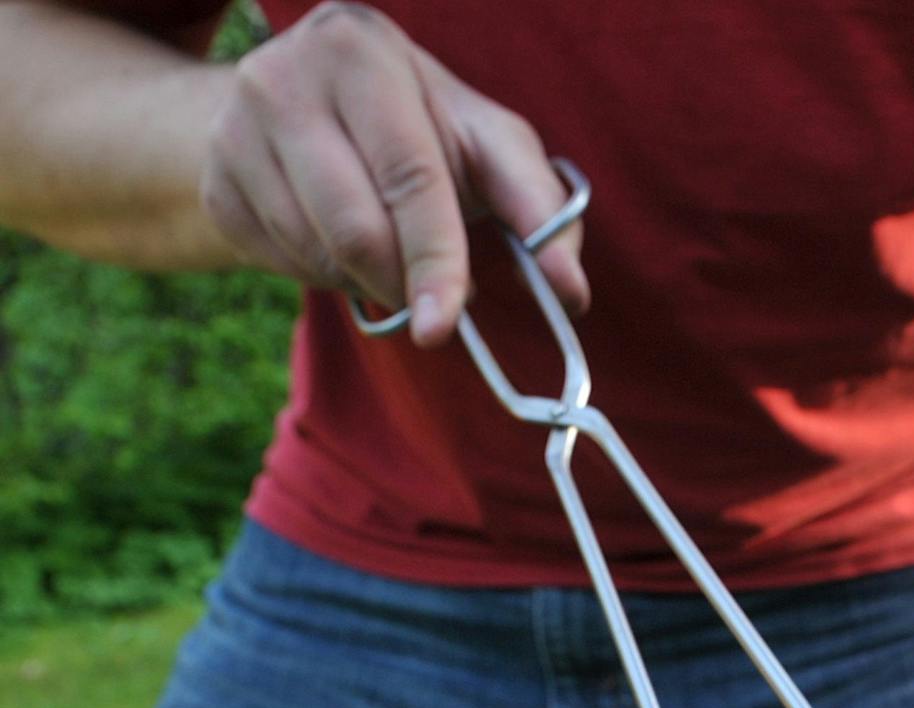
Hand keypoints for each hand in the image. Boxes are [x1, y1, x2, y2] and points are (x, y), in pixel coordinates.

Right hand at [199, 2, 587, 345]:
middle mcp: (284, 75)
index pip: (409, 178)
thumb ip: (542, 209)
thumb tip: (572, 290)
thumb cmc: (422, 131)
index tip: (445, 324)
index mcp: (361, 51)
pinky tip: (338, 239)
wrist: (314, 109)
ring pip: (318, 253)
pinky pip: (280, 264)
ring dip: (368, 279)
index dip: (435, 260)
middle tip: (430, 296)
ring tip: (387, 246)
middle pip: (356, 228)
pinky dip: (325, 274)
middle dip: (405, 280)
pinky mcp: (216, 180)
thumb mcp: (489, 147)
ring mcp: (235, 126)